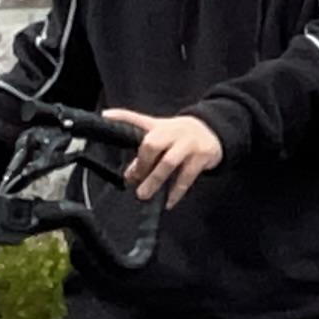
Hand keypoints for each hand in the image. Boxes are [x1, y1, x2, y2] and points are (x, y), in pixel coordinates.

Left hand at [103, 108, 225, 201]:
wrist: (212, 131)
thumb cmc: (179, 136)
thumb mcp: (160, 132)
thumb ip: (143, 149)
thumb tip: (129, 176)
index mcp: (159, 126)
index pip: (137, 119)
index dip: (121, 117)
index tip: (105, 116)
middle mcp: (172, 132)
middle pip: (152, 144)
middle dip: (141, 163)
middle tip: (133, 179)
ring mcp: (188, 144)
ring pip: (168, 162)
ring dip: (154, 179)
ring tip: (143, 195)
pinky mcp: (201, 157)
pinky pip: (186, 177)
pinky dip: (176, 191)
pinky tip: (168, 202)